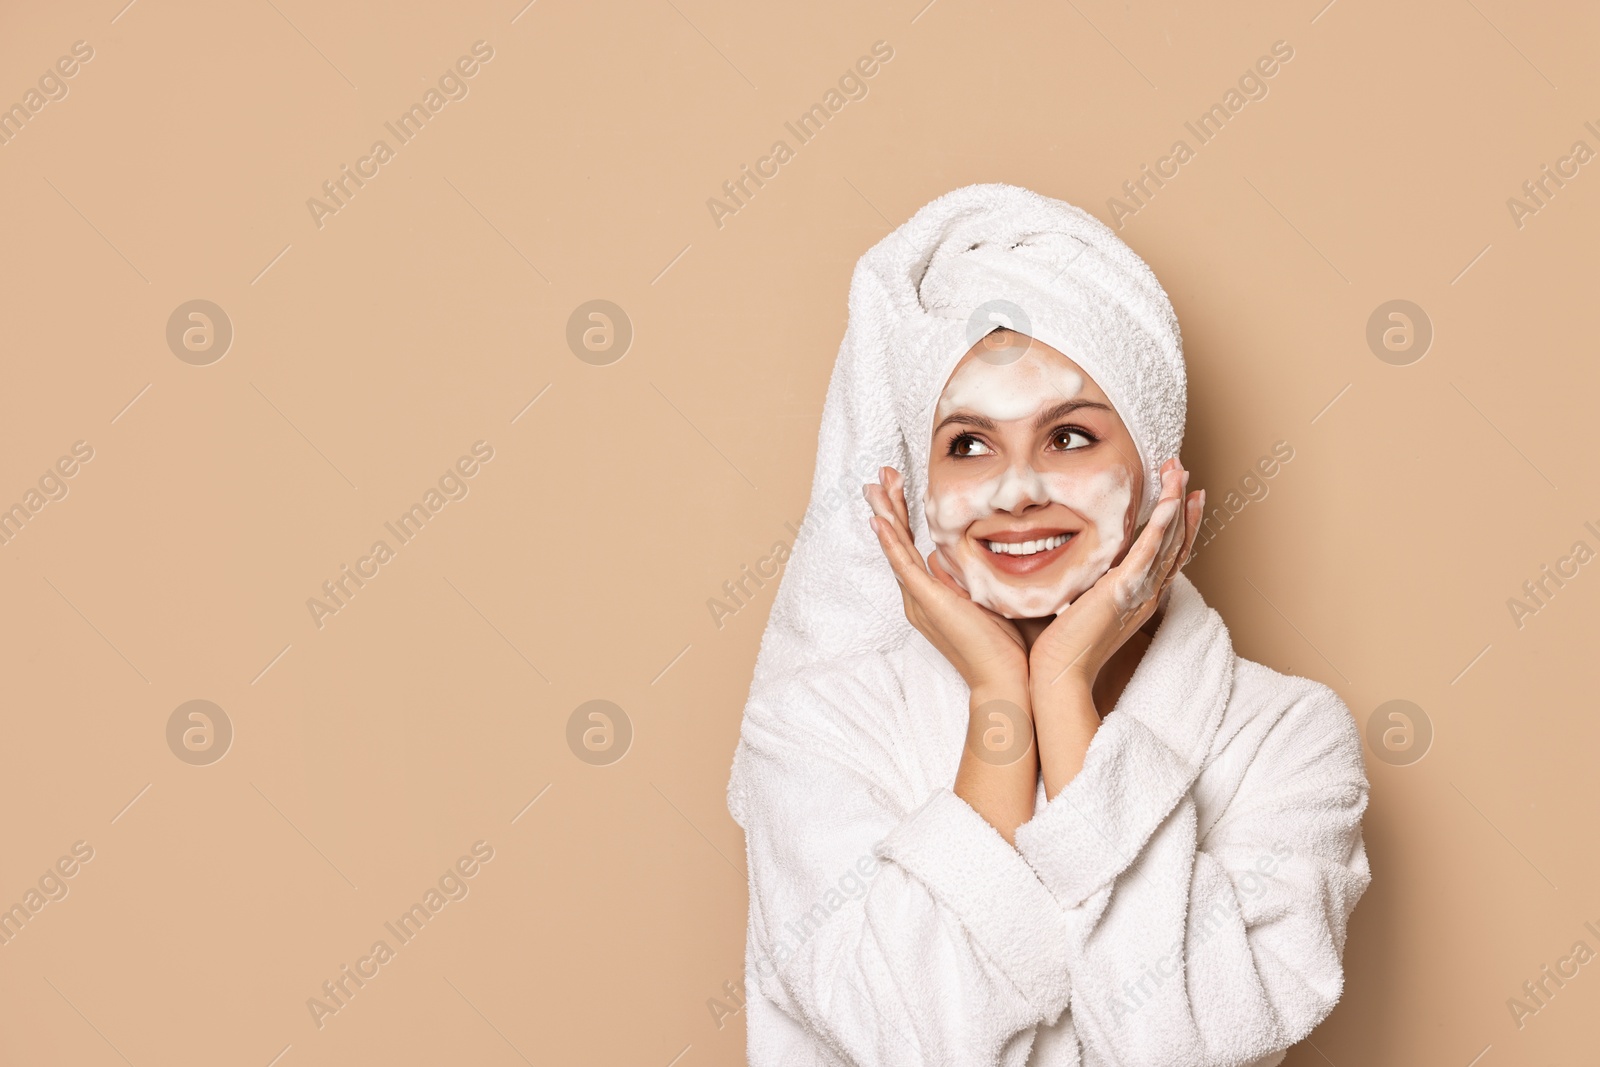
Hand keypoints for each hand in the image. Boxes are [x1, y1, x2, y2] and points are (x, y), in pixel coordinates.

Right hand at [864, 466, 1028, 695]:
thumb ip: (986, 576)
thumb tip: (989, 554)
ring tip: (874, 486)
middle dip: (890, 506)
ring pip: (896, 549)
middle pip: (898, 543)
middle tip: (881, 475)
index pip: (913, 547)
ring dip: (885, 514)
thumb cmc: (1010, 647)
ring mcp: (920, 600)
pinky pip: (903, 566)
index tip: (902, 487)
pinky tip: (879, 520)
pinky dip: (890, 542)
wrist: (1007, 681)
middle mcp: (920, 598)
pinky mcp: (926, 603)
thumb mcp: (996, 598)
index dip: (905, 515)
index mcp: (933, 597)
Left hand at [1028, 458, 1203, 696]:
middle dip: (1181, 504)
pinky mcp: (1124, 590)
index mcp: (1138, 595)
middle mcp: (1147, 593)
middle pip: (1175, 542)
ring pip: (1168, 541)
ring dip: (1176, 504)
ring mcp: (1139, 591)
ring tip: (1180, 473)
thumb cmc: (1064, 645)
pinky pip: (1150, 552)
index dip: (1178, 523)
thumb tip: (1083, 567)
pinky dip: (1163, 525)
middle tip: (1183, 471)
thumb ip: (1092, 584)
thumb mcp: (1084, 605)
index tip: (1182, 494)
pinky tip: (1171, 501)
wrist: (1060, 673)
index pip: (1166, 553)